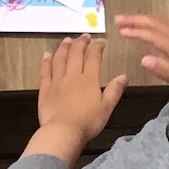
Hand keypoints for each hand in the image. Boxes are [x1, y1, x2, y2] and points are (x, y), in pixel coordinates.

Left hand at [28, 38, 126, 165]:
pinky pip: (45, 71)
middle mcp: (72, 76)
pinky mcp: (45, 89)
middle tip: (84, 36)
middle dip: (81, 43)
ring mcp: (57, 81)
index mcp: (89, 80)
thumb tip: (123, 76)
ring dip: (64, 47)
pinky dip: (46, 61)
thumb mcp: (107, 107)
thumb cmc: (87, 122)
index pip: (94, 58)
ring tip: (67, 40)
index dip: (97, 47)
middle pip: (76, 54)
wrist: (63, 132)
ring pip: (60, 59)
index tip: (100, 42)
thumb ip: (115, 90)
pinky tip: (46, 55)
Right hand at [114, 12, 168, 88]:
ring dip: (143, 21)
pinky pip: (166, 28)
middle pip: (157, 24)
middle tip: (118, 19)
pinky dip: (152, 25)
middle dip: (136, 19)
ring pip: (162, 24)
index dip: (136, 31)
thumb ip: (164, 70)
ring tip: (127, 22)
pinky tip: (147, 31)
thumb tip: (143, 59)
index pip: (154, 35)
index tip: (120, 30)